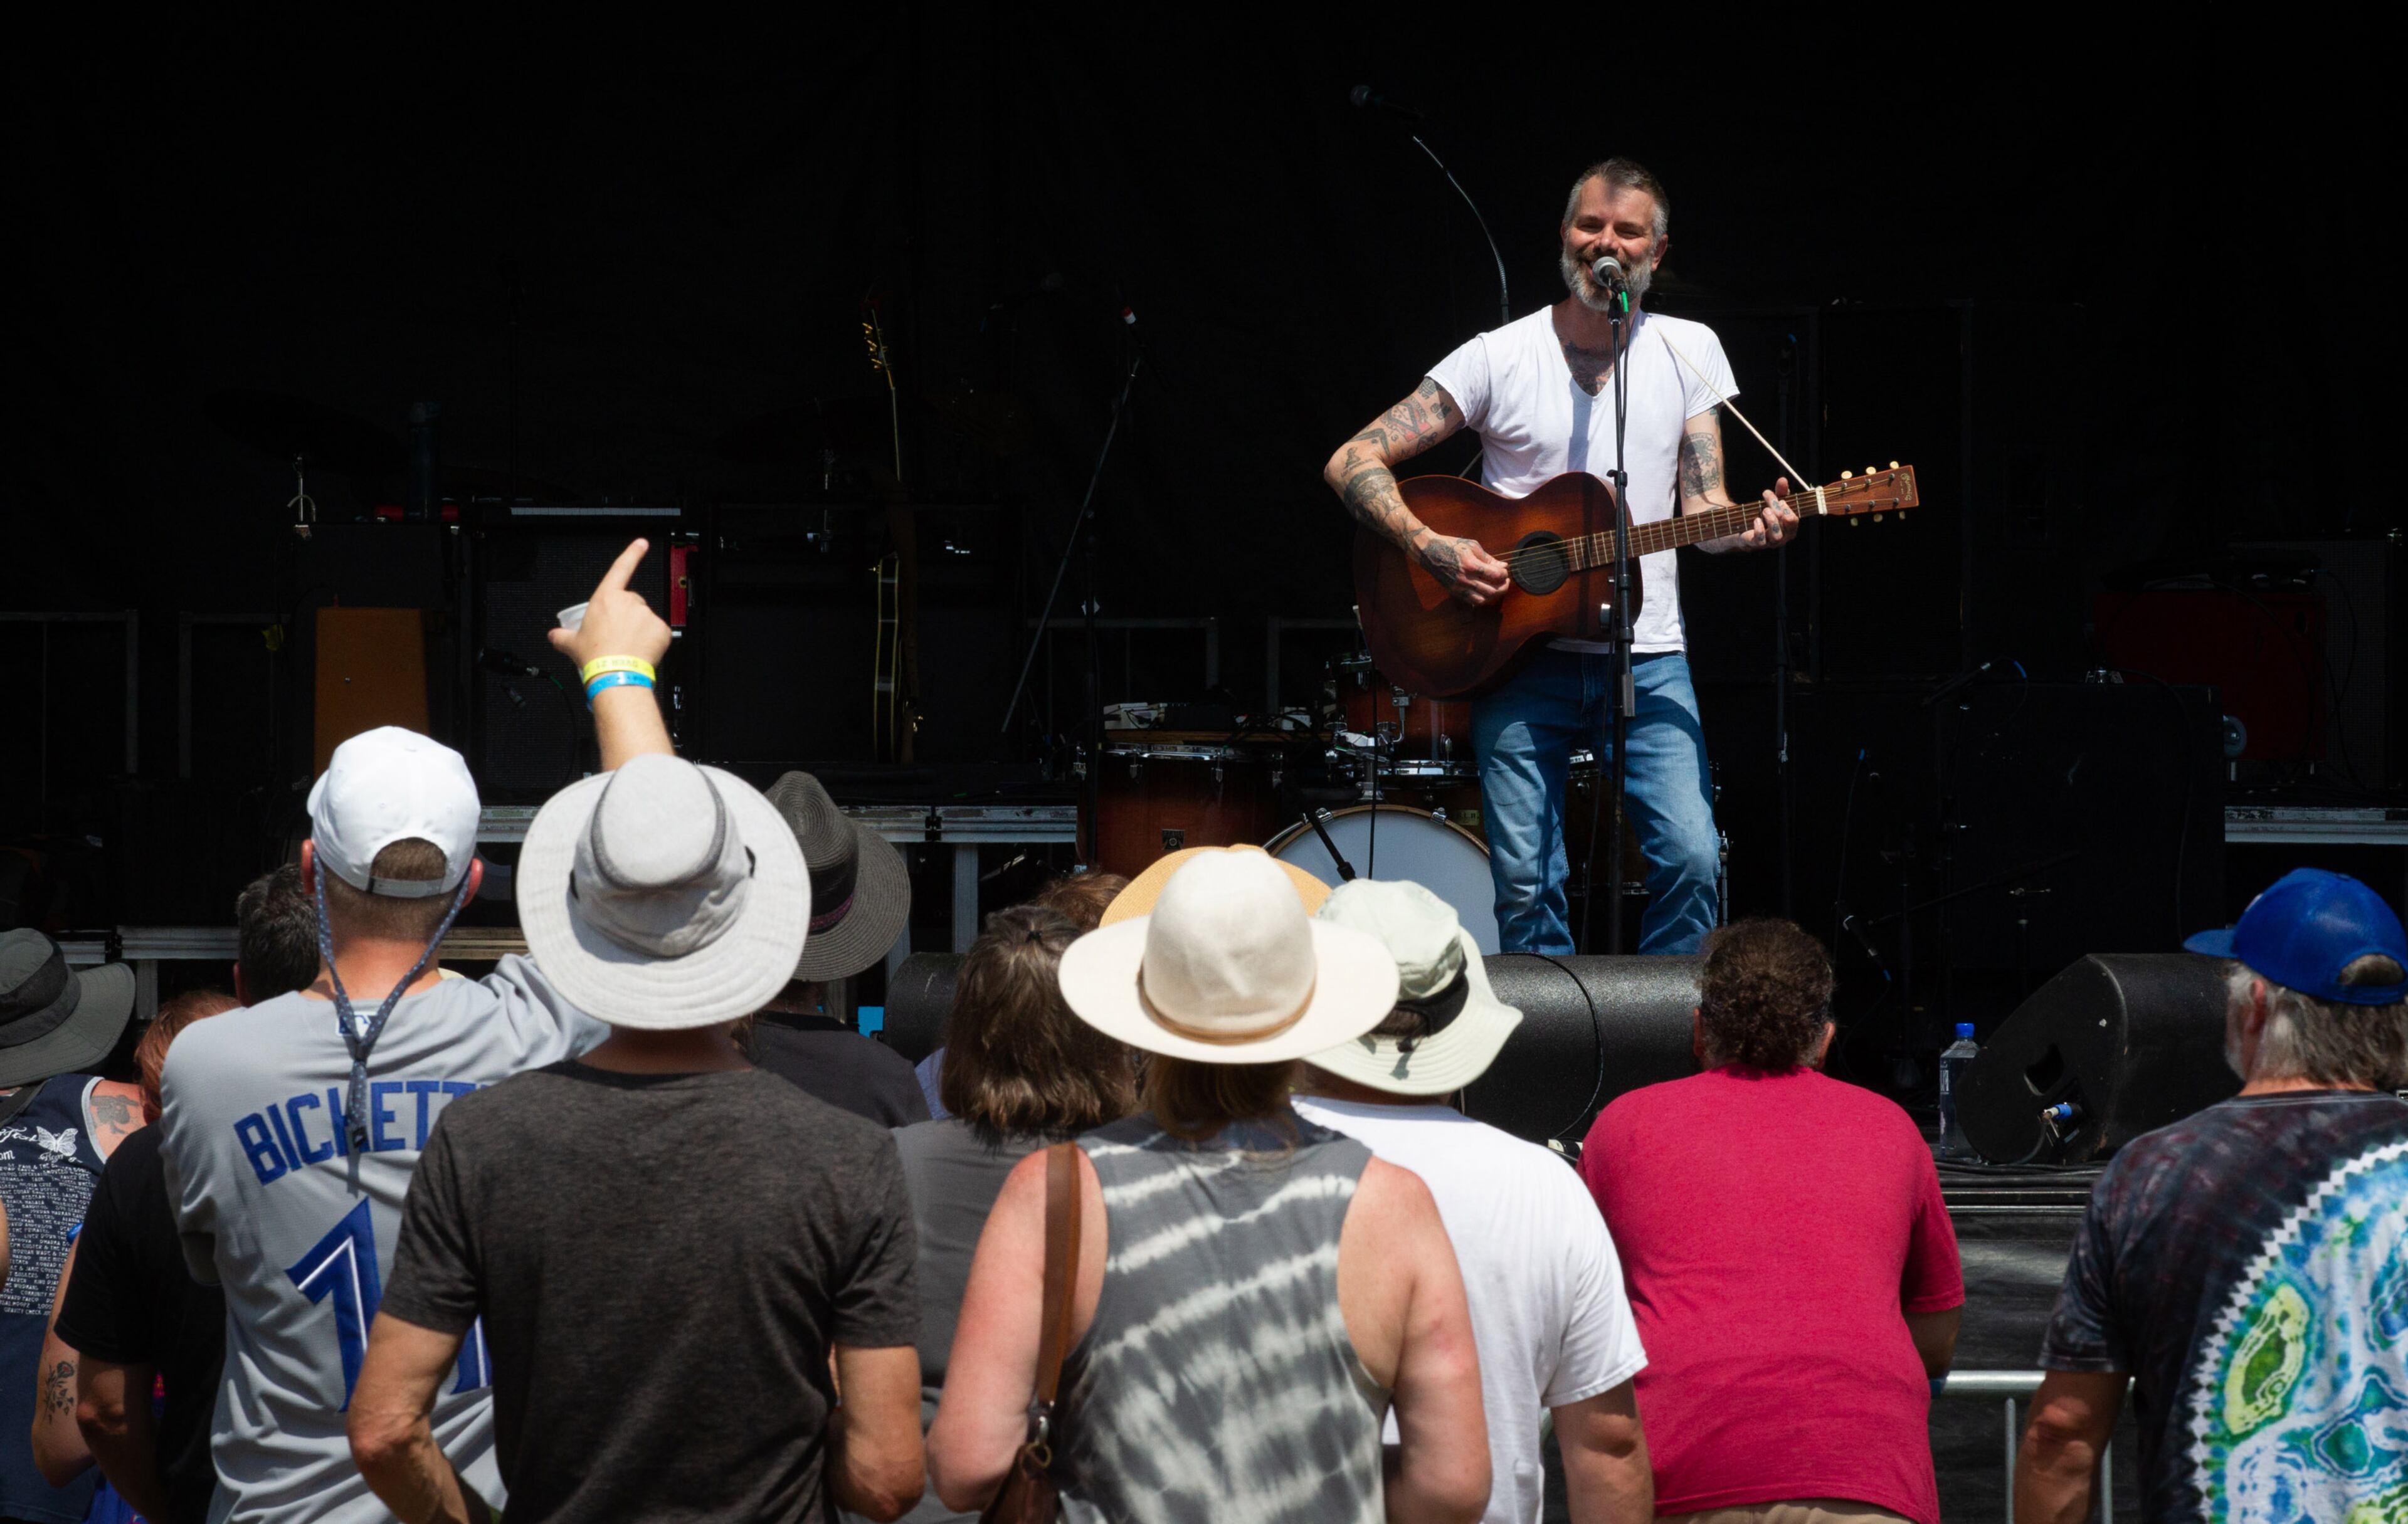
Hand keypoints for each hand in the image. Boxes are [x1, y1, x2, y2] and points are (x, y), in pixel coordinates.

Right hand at [548, 540, 671, 670]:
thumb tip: (554, 635)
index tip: (642, 543)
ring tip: (627, 646)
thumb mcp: (572, 644)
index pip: (621, 569)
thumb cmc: (595, 657)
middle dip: (627, 617)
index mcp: (606, 598)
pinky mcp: (661, 628)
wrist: (616, 674)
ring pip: (645, 619)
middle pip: (631, 604)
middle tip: (618, 636)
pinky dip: (652, 641)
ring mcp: (647, 614)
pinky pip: (657, 632)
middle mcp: (628, 602)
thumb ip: (561, 636)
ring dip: (639, 629)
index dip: (632, 553)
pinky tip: (641, 651)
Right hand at [1415, 532, 1511, 606]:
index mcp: (1471, 565)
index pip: (1495, 575)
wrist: (1429, 552)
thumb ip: (1489, 558)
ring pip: (1483, 600)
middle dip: (1503, 586)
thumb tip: (1503, 566)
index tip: (1504, 571)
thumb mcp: (1472, 546)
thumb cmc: (1451, 545)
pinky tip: (1485, 591)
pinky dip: (1482, 599)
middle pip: (1492, 591)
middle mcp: (1465, 579)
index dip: (1504, 574)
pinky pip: (1472, 601)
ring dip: (1494, 595)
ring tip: (1496, 587)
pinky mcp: (1454, 592)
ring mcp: (1459, 587)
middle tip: (1505, 581)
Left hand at [1738, 477, 1799, 549]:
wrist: (1740, 527)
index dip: (1788, 509)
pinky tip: (1756, 520)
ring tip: (1765, 510)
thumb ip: (1779, 492)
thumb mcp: (1772, 502)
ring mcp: (1768, 542)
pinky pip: (1761, 542)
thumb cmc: (1762, 514)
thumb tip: (1783, 479)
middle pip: (1787, 528)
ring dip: (1772, 522)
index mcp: (1788, 527)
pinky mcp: (1754, 544)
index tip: (1780, 499)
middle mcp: (1781, 537)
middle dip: (1780, 513)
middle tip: (1770, 504)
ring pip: (1777, 537)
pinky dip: (1759, 530)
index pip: (1793, 520)